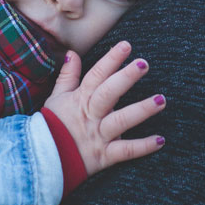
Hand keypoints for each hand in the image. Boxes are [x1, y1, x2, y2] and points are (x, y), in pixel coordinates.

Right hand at [43, 41, 165, 176]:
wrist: (43, 159)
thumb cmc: (52, 125)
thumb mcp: (56, 97)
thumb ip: (67, 76)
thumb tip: (73, 53)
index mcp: (80, 99)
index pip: (96, 75)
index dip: (110, 60)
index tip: (126, 45)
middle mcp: (91, 115)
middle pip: (109, 93)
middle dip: (126, 78)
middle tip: (143, 64)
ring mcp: (98, 135)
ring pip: (121, 121)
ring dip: (141, 110)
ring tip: (161, 100)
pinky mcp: (104, 156)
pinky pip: (126, 151)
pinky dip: (143, 147)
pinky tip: (160, 141)